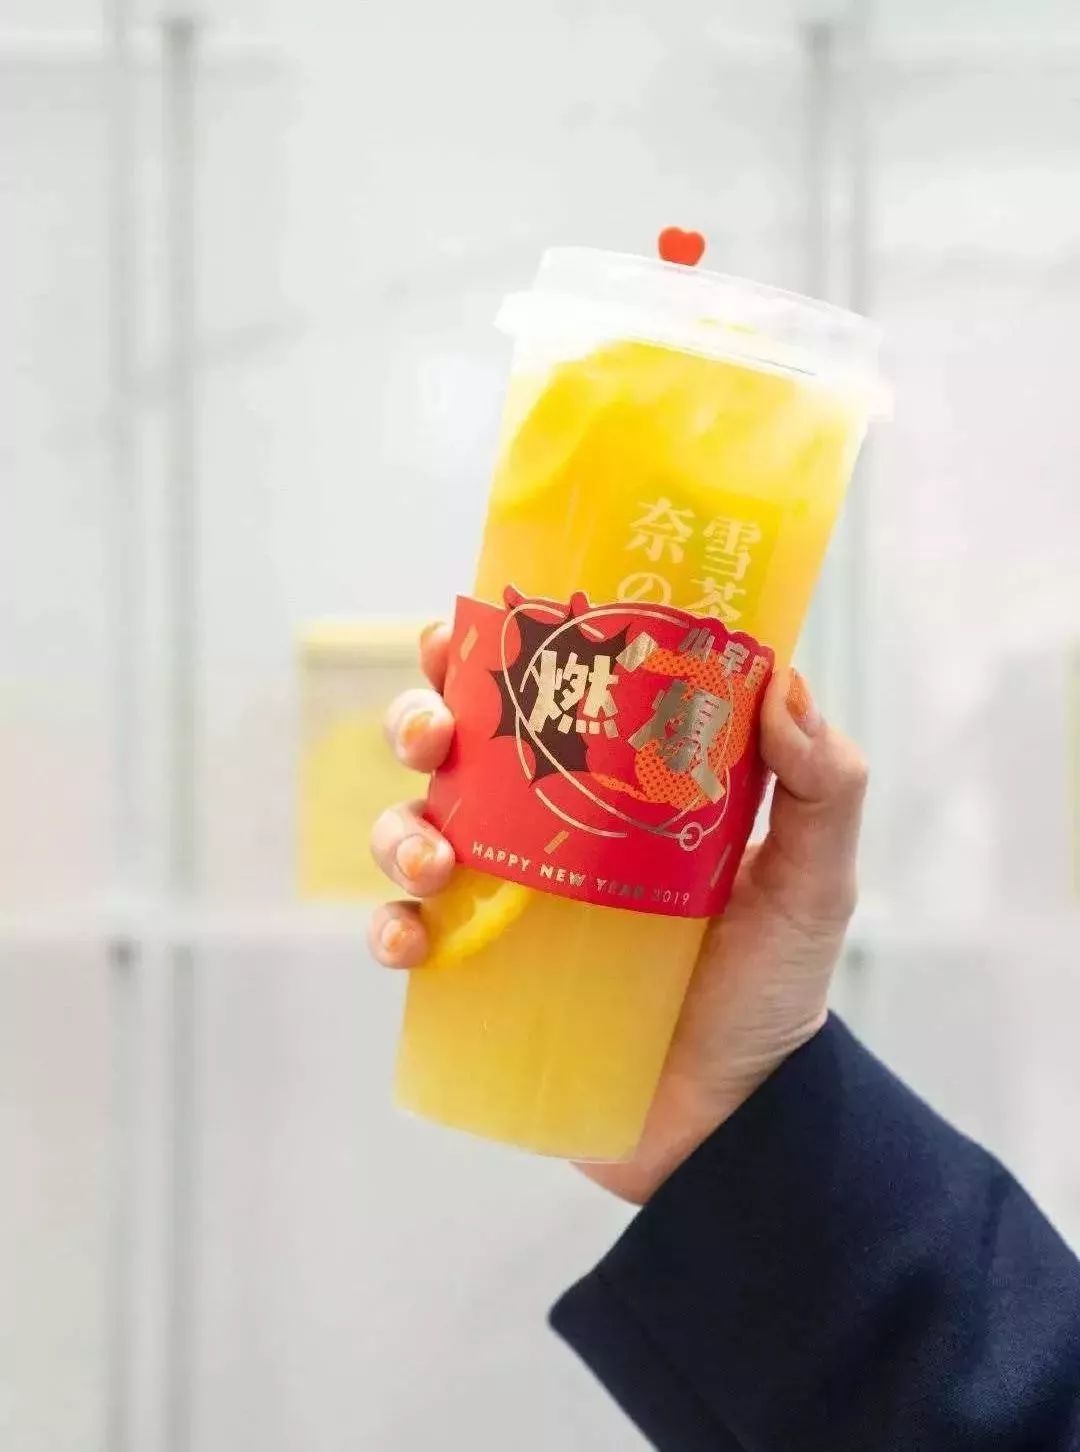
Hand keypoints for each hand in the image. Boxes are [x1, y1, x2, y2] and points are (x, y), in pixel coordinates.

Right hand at [370, 624, 867, 1204]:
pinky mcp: (478, 974)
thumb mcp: (814, 882)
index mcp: (615, 782)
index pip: (546, 690)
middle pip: (456, 745)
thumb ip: (822, 786)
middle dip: (422, 720)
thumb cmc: (772, 988)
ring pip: (414, 827)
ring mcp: (505, 900)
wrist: (733, 1118)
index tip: (475, 631)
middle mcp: (547, 827)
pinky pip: (409, 936)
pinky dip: (390, 929)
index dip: (494, 648)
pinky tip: (410, 941)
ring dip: (399, 827)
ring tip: (431, 860)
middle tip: (435, 736)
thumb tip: (781, 682)